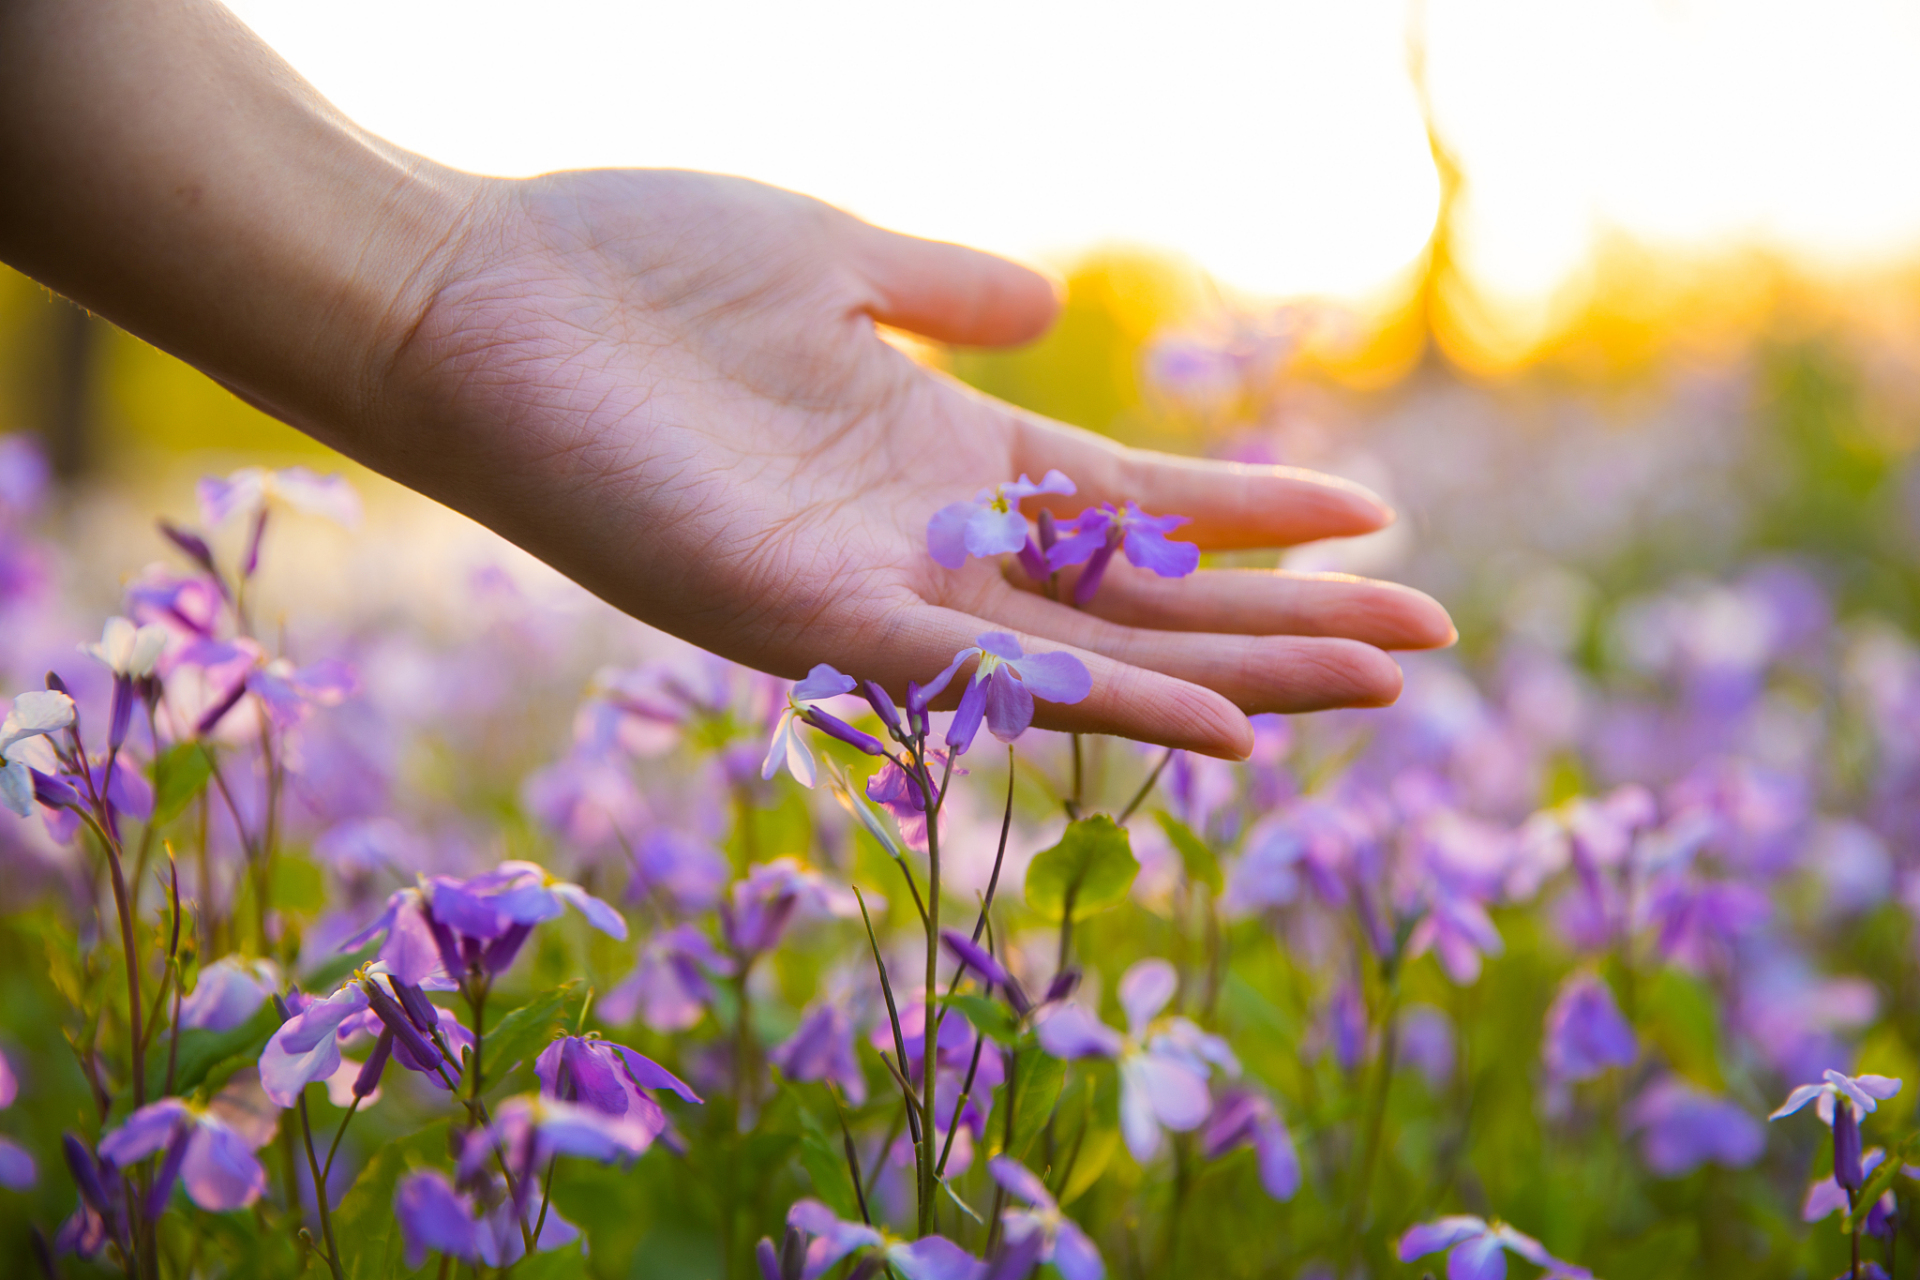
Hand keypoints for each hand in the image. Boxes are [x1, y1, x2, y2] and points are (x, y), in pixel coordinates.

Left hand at [361, 170, 1452, 757]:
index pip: (1128, 502)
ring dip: (1233, 680)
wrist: (467, 295)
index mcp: (936, 452)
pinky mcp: (804, 618)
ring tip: (1374, 687)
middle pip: (1135, 600)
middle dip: (1279, 623)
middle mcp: (921, 540)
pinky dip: (1104, 710)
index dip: (1248, 518)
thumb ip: (936, 289)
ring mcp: (869, 589)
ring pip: (1087, 659)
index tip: (1373, 518)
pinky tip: (1222, 730)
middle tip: (1427, 647)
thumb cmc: (629, 265)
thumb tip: (1042, 299)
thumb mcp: (828, 259)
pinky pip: (979, 679)